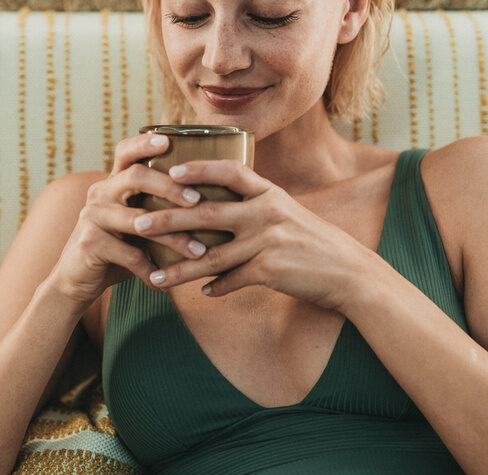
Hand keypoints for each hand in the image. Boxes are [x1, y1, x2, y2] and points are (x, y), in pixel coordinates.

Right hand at [50, 133, 208, 306]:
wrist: (76, 279)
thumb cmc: (117, 249)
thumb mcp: (136, 224)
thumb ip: (157, 210)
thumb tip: (209, 204)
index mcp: (112, 183)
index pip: (126, 152)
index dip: (145, 143)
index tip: (169, 140)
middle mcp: (100, 193)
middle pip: (136, 177)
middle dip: (171, 187)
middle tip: (198, 200)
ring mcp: (93, 217)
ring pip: (139, 221)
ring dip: (173, 238)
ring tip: (198, 251)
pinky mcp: (89, 243)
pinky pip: (130, 255)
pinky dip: (151, 271)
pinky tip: (166, 284)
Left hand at [131, 159, 374, 310]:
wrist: (349, 272)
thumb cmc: (312, 242)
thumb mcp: (286, 214)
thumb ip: (254, 206)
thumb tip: (216, 208)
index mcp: (269, 193)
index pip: (230, 171)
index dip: (199, 168)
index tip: (170, 172)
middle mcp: (266, 212)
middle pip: (206, 213)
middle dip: (168, 220)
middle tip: (139, 224)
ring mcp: (268, 241)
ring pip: (211, 255)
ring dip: (180, 269)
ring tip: (156, 278)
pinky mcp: (270, 270)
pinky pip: (232, 280)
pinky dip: (216, 287)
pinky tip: (202, 293)